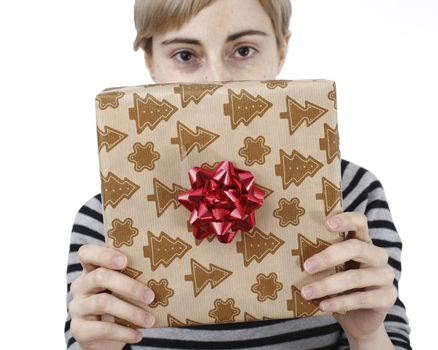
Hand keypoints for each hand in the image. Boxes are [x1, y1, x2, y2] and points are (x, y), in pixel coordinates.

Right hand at [69, 244, 155, 349]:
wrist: (106, 338)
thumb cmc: (121, 303)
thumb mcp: (123, 288)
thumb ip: (133, 277)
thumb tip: (164, 272)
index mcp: (91, 270)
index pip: (87, 253)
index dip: (104, 254)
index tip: (125, 260)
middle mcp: (80, 286)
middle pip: (100, 277)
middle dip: (129, 286)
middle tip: (150, 296)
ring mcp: (77, 308)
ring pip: (103, 302)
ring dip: (131, 312)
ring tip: (150, 320)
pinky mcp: (79, 330)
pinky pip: (103, 328)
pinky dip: (124, 332)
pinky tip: (138, 335)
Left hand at [300, 212, 396, 342]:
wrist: (359, 319)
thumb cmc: (339, 286)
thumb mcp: (330, 269)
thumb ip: (319, 256)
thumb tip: (285, 251)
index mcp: (363, 241)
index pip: (360, 222)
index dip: (345, 220)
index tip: (326, 224)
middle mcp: (377, 255)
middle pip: (356, 248)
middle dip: (328, 257)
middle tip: (306, 266)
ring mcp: (385, 276)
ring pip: (355, 277)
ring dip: (327, 285)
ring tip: (306, 292)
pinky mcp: (387, 297)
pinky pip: (360, 298)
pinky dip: (339, 302)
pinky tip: (323, 305)